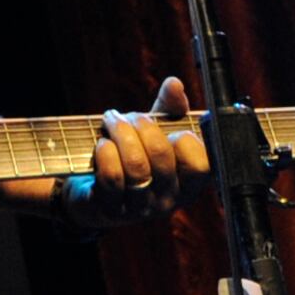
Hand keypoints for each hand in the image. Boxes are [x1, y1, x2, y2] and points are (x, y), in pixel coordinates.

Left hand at [65, 76, 204, 230]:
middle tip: (129, 117)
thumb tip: (175, 84)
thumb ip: (169, 108)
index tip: (170, 129)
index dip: (185, 140)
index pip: (202, 165)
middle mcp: (168, 200)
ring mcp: (141, 208)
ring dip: (120, 134)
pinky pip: (112, 177)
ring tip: (111, 122)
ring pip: (136, 166)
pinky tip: (102, 145)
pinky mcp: (112, 210)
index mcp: (187, 183)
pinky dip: (105, 153)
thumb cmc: (132, 156)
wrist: (92, 189)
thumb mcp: (154, 132)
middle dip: (142, 125)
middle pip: (161, 156)